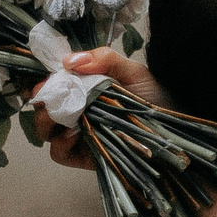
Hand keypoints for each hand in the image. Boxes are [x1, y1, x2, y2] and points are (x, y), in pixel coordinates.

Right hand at [29, 48, 165, 168]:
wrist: (173, 131)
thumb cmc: (155, 99)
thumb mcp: (134, 72)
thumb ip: (104, 59)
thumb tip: (69, 61)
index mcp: (84, 88)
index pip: (53, 83)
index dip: (45, 80)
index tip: (48, 77)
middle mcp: (77, 110)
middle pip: (42, 106)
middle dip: (42, 100)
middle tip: (51, 95)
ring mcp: (78, 134)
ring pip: (45, 130)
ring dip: (47, 121)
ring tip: (66, 116)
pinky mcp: (83, 156)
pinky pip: (58, 153)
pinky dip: (60, 144)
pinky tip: (76, 134)